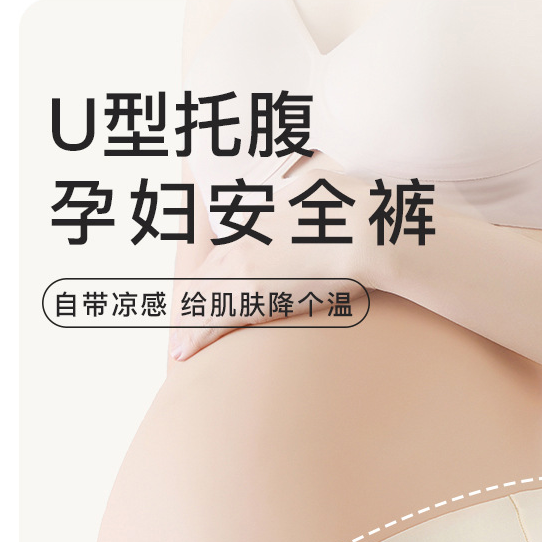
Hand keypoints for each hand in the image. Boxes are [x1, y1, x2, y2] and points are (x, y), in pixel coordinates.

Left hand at [169, 160, 383, 361]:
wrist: (364, 228)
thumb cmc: (355, 212)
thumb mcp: (321, 188)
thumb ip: (304, 200)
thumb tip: (316, 192)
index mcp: (259, 217)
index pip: (223, 250)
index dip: (211, 273)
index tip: (203, 288)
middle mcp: (244, 240)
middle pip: (206, 273)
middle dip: (192, 299)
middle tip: (179, 325)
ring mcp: (243, 264)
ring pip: (201, 296)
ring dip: (187, 323)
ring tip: (178, 346)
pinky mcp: (251, 292)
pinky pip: (212, 318)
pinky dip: (194, 337)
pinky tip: (182, 352)